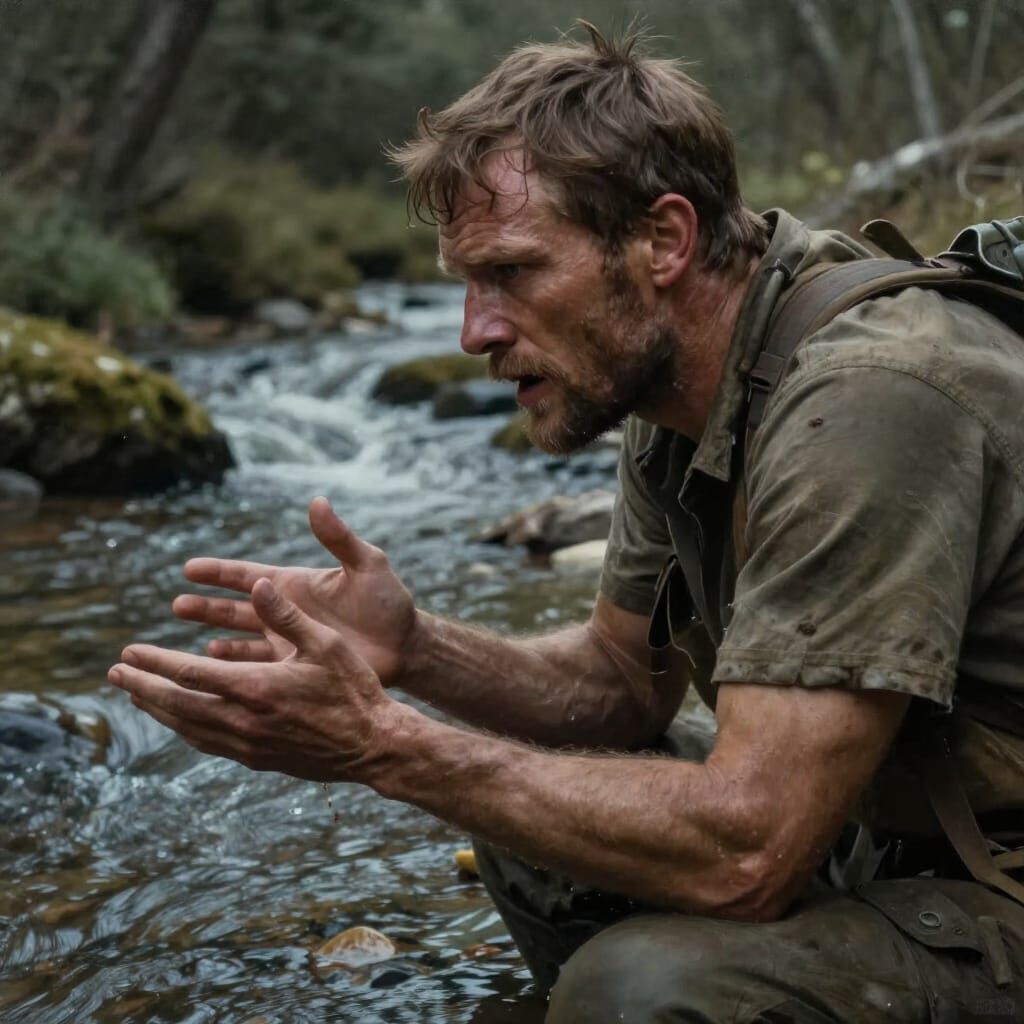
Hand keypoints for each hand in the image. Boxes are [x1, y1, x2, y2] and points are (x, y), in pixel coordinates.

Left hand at [109, 578, 410, 782]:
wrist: (373, 745)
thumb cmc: (354, 689)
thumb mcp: (326, 643)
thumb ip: (287, 615)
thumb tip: (257, 585)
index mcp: (256, 687)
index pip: (189, 673)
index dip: (155, 662)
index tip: (128, 652)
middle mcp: (244, 720)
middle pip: (176, 704)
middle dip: (142, 687)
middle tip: (115, 674)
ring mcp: (248, 744)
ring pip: (188, 728)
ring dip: (157, 710)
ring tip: (136, 696)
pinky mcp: (257, 759)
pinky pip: (208, 744)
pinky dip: (184, 729)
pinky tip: (179, 721)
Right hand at [173, 497, 417, 684]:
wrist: (406, 645)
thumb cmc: (389, 602)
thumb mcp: (367, 565)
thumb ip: (339, 538)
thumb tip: (318, 502)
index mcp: (296, 584)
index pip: (248, 575)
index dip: (218, 572)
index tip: (187, 568)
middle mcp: (286, 610)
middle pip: (236, 607)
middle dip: (205, 607)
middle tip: (176, 605)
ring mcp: (290, 639)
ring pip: (241, 639)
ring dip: (215, 638)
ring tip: (187, 645)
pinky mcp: (298, 666)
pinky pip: (260, 667)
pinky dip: (237, 667)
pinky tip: (216, 668)